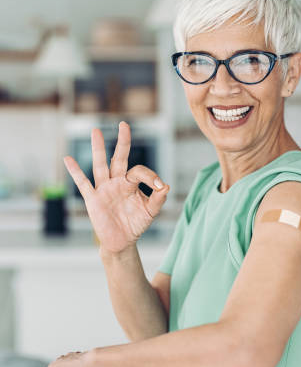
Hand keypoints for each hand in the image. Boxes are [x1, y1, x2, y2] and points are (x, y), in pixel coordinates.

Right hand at [63, 121, 169, 253]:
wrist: (122, 241)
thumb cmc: (136, 224)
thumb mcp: (150, 212)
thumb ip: (158, 199)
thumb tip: (165, 186)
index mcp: (131, 183)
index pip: (139, 171)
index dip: (150, 176)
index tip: (159, 186)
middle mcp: (117, 182)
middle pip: (119, 158)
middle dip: (122, 142)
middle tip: (124, 124)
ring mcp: (104, 189)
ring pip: (101, 165)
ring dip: (99, 149)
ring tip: (96, 131)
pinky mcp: (93, 200)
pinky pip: (83, 184)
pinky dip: (75, 172)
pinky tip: (68, 159)